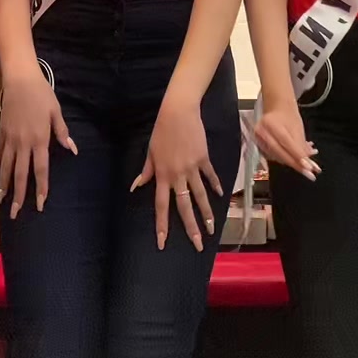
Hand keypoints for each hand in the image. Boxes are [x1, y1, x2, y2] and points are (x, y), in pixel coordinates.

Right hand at [0, 66, 76, 217]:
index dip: (41, 188)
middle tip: (15, 213)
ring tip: (1, 200)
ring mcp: (9, 139)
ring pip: (5, 167)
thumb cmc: (42, 94)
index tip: (40, 204)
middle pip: (20, 174)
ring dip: (4, 185)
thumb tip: (72, 149)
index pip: (41, 170)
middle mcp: (23, 143)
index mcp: (40, 140)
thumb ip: (62, 132)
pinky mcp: (0, 132)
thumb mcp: (56, 112)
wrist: (19, 79)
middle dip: (18, 195)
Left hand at [131, 97, 221, 252]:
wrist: (178, 113)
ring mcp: (192, 168)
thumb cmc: (161, 132)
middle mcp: (177, 175)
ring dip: (207, 213)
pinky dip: (215, 185)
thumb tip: (136, 187)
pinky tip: (221, 195)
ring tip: (213, 228)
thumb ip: (146, 172)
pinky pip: (209, 176)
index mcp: (162, 176)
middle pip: (184, 207)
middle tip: (198, 245)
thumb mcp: (150, 152)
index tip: (162, 243)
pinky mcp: (203, 159)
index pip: (161, 206)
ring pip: (200, 196)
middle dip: (191, 228)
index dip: (162, 226)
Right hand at [255, 101, 319, 179]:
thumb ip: (302, 145)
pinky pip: (274, 157)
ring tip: (305, 168)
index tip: (309, 167)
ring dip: (292, 164)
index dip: (298, 156)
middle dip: (296, 164)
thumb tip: (309, 162)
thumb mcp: (298, 128)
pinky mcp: (259, 147)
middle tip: (310, 174)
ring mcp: (258, 140)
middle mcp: (262, 132)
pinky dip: (285, 160)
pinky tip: (295, 161)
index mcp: (271, 123)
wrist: (276, 109)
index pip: (286, 143)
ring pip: (277, 157)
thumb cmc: (288, 116)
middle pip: (280, 153)